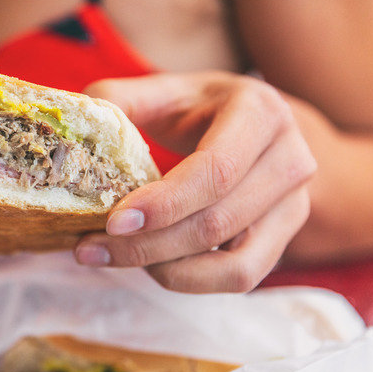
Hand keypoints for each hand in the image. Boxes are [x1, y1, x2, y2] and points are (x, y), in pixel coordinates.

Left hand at [74, 72, 315, 292]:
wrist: (250, 124)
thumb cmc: (196, 108)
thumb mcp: (159, 91)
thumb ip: (116, 103)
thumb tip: (77, 129)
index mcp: (260, 111)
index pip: (216, 170)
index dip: (165, 203)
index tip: (113, 222)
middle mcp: (290, 158)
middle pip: (219, 222)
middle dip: (148, 244)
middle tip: (90, 248)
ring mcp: (295, 203)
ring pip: (234, 261)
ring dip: (166, 269)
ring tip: (114, 257)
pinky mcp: (285, 237)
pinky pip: (242, 277)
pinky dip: (191, 280)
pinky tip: (152, 265)